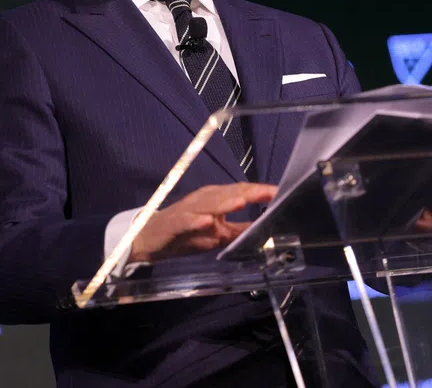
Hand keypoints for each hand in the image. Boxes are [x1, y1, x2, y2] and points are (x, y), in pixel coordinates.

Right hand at [128, 183, 276, 262]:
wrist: (150, 239)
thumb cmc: (186, 234)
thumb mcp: (217, 234)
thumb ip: (239, 230)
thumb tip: (264, 230)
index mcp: (215, 199)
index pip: (241, 192)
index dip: (260, 192)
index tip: (280, 193)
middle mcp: (203, 199)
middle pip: (228, 193)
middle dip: (249, 193)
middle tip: (269, 193)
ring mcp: (188, 209)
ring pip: (209, 203)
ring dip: (225, 202)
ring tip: (242, 201)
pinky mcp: (174, 223)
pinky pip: (186, 221)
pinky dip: (196, 221)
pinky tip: (207, 222)